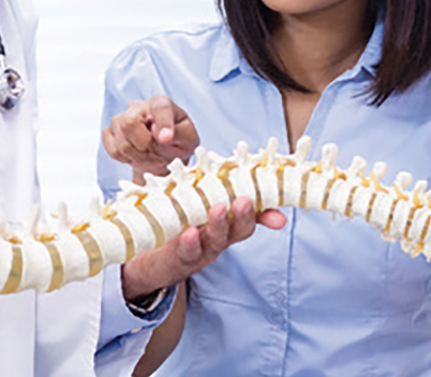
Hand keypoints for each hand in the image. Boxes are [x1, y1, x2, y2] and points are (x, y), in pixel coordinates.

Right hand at [102, 96, 199, 179]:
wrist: (165, 157)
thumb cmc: (179, 143)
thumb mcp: (189, 140)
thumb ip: (179, 134)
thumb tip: (162, 136)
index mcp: (161, 103)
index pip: (159, 107)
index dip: (163, 123)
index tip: (166, 140)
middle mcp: (138, 107)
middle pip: (128, 122)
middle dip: (144, 144)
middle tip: (156, 152)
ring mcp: (120, 119)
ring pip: (121, 142)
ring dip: (138, 156)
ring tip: (150, 155)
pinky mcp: (110, 133)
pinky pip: (113, 150)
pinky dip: (127, 159)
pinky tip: (137, 155)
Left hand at [121, 197, 286, 300]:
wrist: (150, 257)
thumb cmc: (180, 223)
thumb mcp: (199, 204)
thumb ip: (218, 190)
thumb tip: (238, 173)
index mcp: (225, 223)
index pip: (250, 218)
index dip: (266, 216)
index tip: (280, 217)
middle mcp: (217, 238)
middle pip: (237, 230)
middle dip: (243, 216)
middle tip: (245, 200)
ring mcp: (200, 249)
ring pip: (215, 240)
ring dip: (219, 225)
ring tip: (219, 209)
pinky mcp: (179, 257)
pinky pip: (188, 252)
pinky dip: (190, 243)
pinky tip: (190, 232)